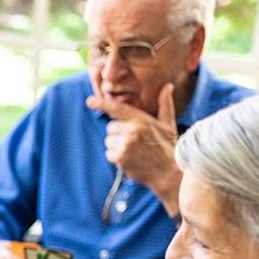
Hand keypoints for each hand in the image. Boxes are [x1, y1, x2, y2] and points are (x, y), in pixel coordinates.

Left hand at [86, 83, 181, 201]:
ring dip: (117, 146)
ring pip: (108, 141)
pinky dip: (116, 157)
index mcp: (142, 120)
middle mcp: (133, 130)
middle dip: (119, 134)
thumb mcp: (168, 124)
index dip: (102, 104)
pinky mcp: (120, 157)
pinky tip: (130, 159)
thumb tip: (168, 86)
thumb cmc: (167, 147)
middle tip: (134, 142)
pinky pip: (108, 153)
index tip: (89, 101)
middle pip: (111, 127)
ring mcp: (126, 144)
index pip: (118, 109)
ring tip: (134, 151)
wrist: (168, 172)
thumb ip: (165, 104)